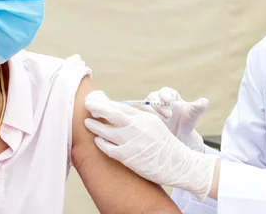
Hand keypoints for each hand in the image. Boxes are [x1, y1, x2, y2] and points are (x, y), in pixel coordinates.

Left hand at [84, 91, 217, 200]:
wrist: (179, 164)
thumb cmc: (166, 146)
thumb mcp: (155, 125)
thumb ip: (139, 118)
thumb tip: (121, 112)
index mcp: (146, 118)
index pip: (122, 107)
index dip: (107, 104)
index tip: (96, 101)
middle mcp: (139, 127)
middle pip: (113, 113)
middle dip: (98, 107)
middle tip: (87, 104)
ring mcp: (134, 142)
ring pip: (108, 130)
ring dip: (95, 126)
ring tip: (87, 122)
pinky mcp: (130, 157)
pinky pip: (109, 148)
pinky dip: (101, 143)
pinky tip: (97, 141)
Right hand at [139, 87, 207, 151]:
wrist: (179, 136)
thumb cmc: (185, 122)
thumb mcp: (193, 115)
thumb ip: (198, 108)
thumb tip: (204, 102)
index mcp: (170, 95)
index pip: (165, 91)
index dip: (165, 94)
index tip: (168, 100)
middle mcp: (158, 100)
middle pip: (152, 97)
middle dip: (158, 105)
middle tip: (168, 116)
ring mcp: (150, 109)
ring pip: (144, 106)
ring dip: (151, 113)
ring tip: (162, 122)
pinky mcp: (144, 118)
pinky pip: (139, 116)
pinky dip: (143, 119)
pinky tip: (151, 126)